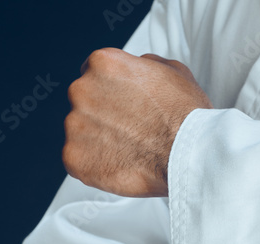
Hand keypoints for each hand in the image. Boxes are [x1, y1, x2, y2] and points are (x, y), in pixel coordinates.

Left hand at [63, 49, 212, 197]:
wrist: (188, 154)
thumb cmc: (185, 116)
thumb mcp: (172, 70)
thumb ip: (144, 64)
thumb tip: (137, 66)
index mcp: (102, 64)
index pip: (92, 73)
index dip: (108, 91)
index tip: (119, 104)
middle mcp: (82, 90)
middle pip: (83, 102)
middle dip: (101, 115)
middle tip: (128, 129)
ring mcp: (74, 125)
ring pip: (79, 131)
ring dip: (97, 139)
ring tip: (127, 148)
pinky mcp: (72, 157)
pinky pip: (77, 158)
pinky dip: (94, 163)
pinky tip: (119, 163)